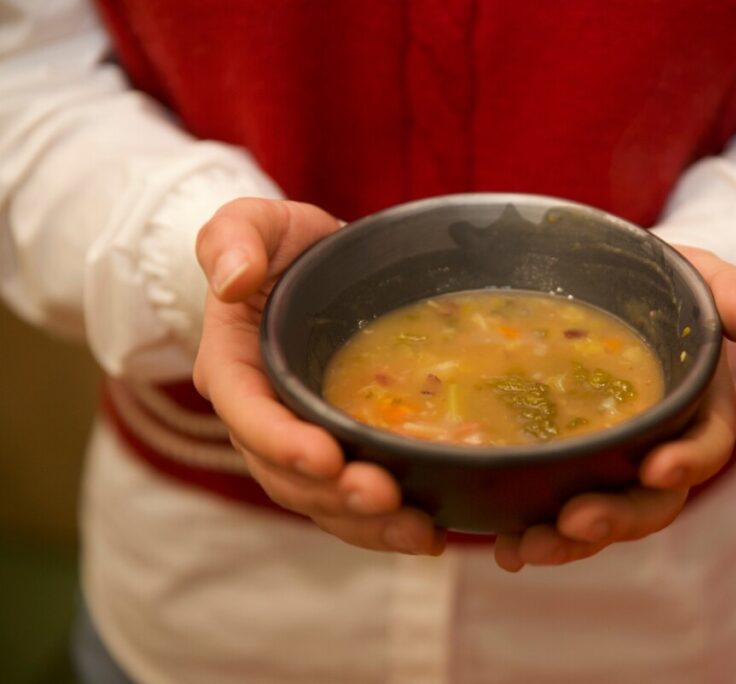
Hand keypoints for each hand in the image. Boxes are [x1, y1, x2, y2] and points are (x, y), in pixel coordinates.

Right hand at [193, 198, 444, 554]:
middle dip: (333, 495)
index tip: (326, 457)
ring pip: (321, 500)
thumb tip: (232, 280)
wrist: (312, 267)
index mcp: (233, 367)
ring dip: (365, 524)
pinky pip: (350, 499)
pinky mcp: (336, 450)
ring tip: (419, 532)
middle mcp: (259, 417)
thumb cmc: (280, 244)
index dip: (281, 442)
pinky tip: (430, 532)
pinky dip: (384, 524)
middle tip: (386, 498)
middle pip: (285, 474)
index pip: (247, 414)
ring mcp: (297, 440)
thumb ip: (234, 239)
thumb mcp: (254, 222)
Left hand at [493, 247, 735, 571]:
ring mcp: (616, 466)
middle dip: (616, 519)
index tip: (656, 469)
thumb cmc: (666, 289)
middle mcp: (661, 450)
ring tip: (525, 549)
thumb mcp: (702, 276)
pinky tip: (504, 546)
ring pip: (604, 518)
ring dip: (568, 541)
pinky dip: (534, 531)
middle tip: (575, 522)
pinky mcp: (575, 469)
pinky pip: (559, 510)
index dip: (686, 463)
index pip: (705, 447)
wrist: (624, 293)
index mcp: (700, 411)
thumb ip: (731, 289)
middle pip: (651, 503)